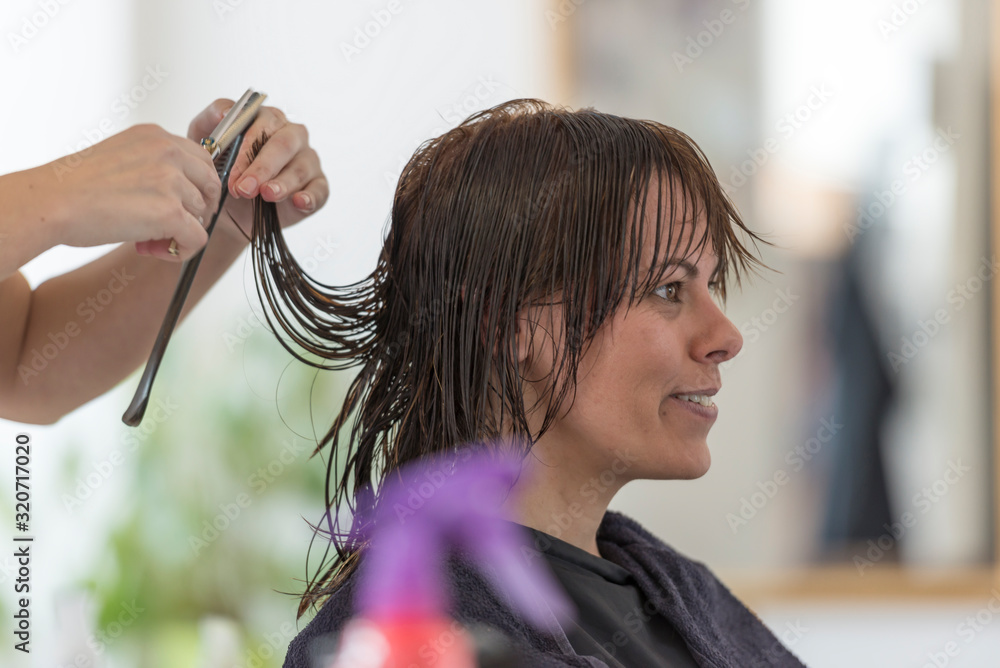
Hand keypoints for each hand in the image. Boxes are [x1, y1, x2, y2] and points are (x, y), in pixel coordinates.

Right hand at [44, 125, 221, 260]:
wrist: (53, 202)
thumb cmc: (78, 186)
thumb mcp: (122, 156)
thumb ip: (154, 164)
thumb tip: (178, 192)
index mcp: (156, 136)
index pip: (202, 160)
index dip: (196, 187)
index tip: (181, 203)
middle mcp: (168, 152)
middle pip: (211, 185)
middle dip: (198, 209)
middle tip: (172, 225)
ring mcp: (171, 181)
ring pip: (203, 214)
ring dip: (181, 231)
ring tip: (148, 238)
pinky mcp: (170, 212)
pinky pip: (197, 239)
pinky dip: (181, 251)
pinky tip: (154, 250)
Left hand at [180, 99, 328, 246]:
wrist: (229, 210)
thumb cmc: (221, 171)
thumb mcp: (206, 143)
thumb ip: (211, 120)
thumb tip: (226, 113)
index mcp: (267, 120)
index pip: (262, 125)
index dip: (247, 150)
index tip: (231, 173)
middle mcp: (291, 136)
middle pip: (284, 143)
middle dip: (263, 167)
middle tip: (244, 189)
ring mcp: (307, 160)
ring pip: (301, 167)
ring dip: (283, 183)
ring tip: (267, 196)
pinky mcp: (317, 185)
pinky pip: (320, 189)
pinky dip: (310, 196)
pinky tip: (299, 201)